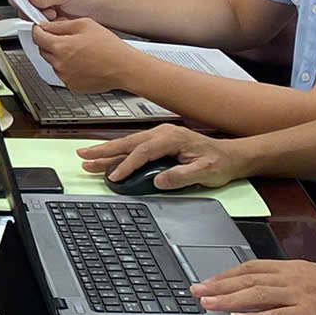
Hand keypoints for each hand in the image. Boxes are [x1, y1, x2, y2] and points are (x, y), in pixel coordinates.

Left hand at [30, 15, 133, 90]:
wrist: (124, 68)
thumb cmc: (109, 47)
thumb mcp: (84, 24)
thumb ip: (61, 25)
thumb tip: (46, 26)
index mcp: (60, 47)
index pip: (37, 36)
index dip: (38, 29)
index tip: (40, 27)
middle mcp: (60, 64)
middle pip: (43, 50)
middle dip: (49, 42)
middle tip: (65, 37)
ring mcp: (65, 77)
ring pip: (53, 62)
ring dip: (59, 55)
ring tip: (79, 51)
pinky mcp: (72, 86)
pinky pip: (63, 74)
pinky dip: (68, 67)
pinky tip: (83, 62)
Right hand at [79, 124, 241, 191]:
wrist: (231, 156)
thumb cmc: (220, 163)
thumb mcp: (204, 172)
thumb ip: (181, 176)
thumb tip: (159, 181)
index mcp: (172, 138)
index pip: (143, 151)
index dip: (127, 164)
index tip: (114, 177)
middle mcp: (162, 133)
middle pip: (128, 143)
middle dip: (104, 151)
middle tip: (84, 157)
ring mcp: (159, 136)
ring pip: (128, 143)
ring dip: (107, 150)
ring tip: (87, 157)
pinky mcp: (158, 143)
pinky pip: (134, 147)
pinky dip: (118, 152)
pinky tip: (107, 158)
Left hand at [188, 256, 315, 314]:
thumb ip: (290, 286)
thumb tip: (262, 296)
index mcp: (295, 267)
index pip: (253, 267)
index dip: (227, 274)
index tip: (207, 280)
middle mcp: (295, 276)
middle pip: (249, 278)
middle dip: (219, 284)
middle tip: (195, 291)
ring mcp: (303, 293)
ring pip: (257, 294)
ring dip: (229, 299)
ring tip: (208, 304)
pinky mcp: (311, 313)